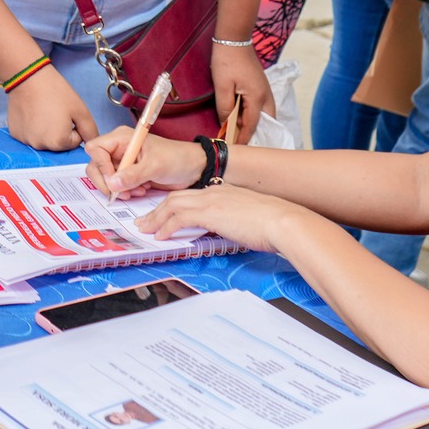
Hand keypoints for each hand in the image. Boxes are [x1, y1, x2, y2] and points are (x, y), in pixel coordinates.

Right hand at [5, 63, 98, 152]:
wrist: (28, 78)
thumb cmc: (56, 92)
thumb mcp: (80, 110)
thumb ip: (90, 131)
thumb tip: (93, 143)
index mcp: (58, 142)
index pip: (74, 142)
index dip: (74, 127)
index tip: (66, 113)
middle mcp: (41, 146)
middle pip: (58, 144)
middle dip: (60, 131)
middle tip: (54, 111)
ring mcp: (26, 141)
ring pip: (44, 140)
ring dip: (45, 130)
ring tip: (42, 111)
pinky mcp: (15, 134)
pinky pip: (30, 136)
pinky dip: (32, 128)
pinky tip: (31, 113)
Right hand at [84, 127, 204, 197]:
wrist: (193, 168)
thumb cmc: (177, 158)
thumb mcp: (155, 166)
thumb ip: (133, 174)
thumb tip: (112, 183)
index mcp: (122, 138)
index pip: (96, 149)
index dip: (101, 165)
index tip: (115, 178)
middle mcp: (119, 149)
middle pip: (96, 166)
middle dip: (107, 182)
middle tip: (122, 192)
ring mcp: (123, 163)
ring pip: (105, 178)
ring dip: (118, 189)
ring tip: (137, 191)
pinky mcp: (129, 175)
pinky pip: (117, 186)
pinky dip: (126, 192)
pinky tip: (141, 190)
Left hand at [136, 182, 308, 251]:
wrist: (283, 221)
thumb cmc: (273, 223)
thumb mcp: (248, 218)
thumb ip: (234, 220)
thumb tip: (228, 230)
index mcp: (222, 191)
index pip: (189, 195)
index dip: (172, 205)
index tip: (162, 215)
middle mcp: (213, 192)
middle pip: (175, 197)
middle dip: (157, 210)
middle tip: (144, 222)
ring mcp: (210, 201)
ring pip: (172, 206)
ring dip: (156, 219)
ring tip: (145, 230)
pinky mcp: (210, 213)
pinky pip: (179, 218)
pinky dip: (167, 227)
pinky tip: (161, 237)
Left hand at [212, 41, 270, 143]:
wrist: (234, 39)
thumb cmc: (227, 61)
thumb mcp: (222, 86)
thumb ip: (225, 107)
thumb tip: (226, 123)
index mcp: (257, 98)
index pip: (251, 125)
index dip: (243, 138)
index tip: (236, 149)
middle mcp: (266, 96)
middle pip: (264, 122)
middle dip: (253, 133)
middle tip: (240, 142)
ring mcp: (265, 89)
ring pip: (264, 114)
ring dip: (254, 123)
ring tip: (240, 132)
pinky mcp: (261, 85)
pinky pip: (262, 105)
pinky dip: (255, 114)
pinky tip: (242, 116)